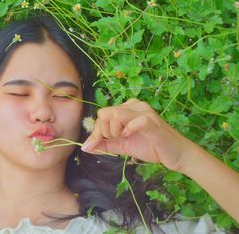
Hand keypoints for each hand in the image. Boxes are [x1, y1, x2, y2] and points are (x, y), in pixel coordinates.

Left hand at [81, 98, 197, 171]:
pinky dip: (128, 130)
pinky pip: (136, 121)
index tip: (93, 146)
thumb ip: (104, 144)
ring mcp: (145, 112)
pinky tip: (130, 136)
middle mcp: (135, 106)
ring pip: (116, 114)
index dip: (95, 132)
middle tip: (115, 140)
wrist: (175, 155)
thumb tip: (85, 147)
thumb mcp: (122, 145)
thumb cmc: (150, 147)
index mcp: (127, 108)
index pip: (102, 115)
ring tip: (123, 138)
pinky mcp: (153, 122)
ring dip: (114, 131)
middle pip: (105, 113)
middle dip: (103, 131)